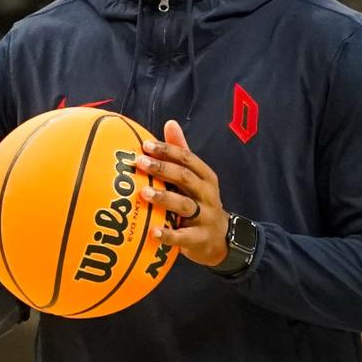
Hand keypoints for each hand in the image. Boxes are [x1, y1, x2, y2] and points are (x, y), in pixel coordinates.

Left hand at [136, 120, 230, 267]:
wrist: (222, 238)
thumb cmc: (200, 202)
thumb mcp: (196, 177)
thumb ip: (182, 152)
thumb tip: (170, 123)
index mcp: (205, 177)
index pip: (187, 159)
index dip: (167, 150)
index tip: (146, 145)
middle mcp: (207, 194)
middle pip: (185, 178)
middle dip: (163, 169)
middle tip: (140, 163)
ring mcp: (205, 217)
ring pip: (184, 205)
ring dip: (164, 198)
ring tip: (144, 193)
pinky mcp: (199, 239)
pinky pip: (183, 237)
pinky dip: (168, 235)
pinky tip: (152, 231)